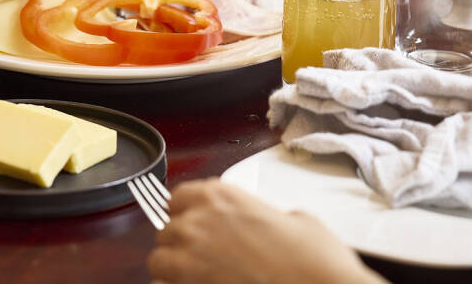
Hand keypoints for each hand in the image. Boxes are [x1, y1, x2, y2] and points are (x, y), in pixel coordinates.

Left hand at [147, 179, 384, 283]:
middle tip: (204, 257)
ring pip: (159, 260)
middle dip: (181, 243)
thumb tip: (264, 224)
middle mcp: (197, 222)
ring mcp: (189, 258)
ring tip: (198, 277)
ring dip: (173, 268)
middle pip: (166, 230)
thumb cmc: (312, 258)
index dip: (187, 214)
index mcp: (219, 196)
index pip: (177, 198)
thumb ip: (263, 215)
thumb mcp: (294, 219)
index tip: (195, 224)